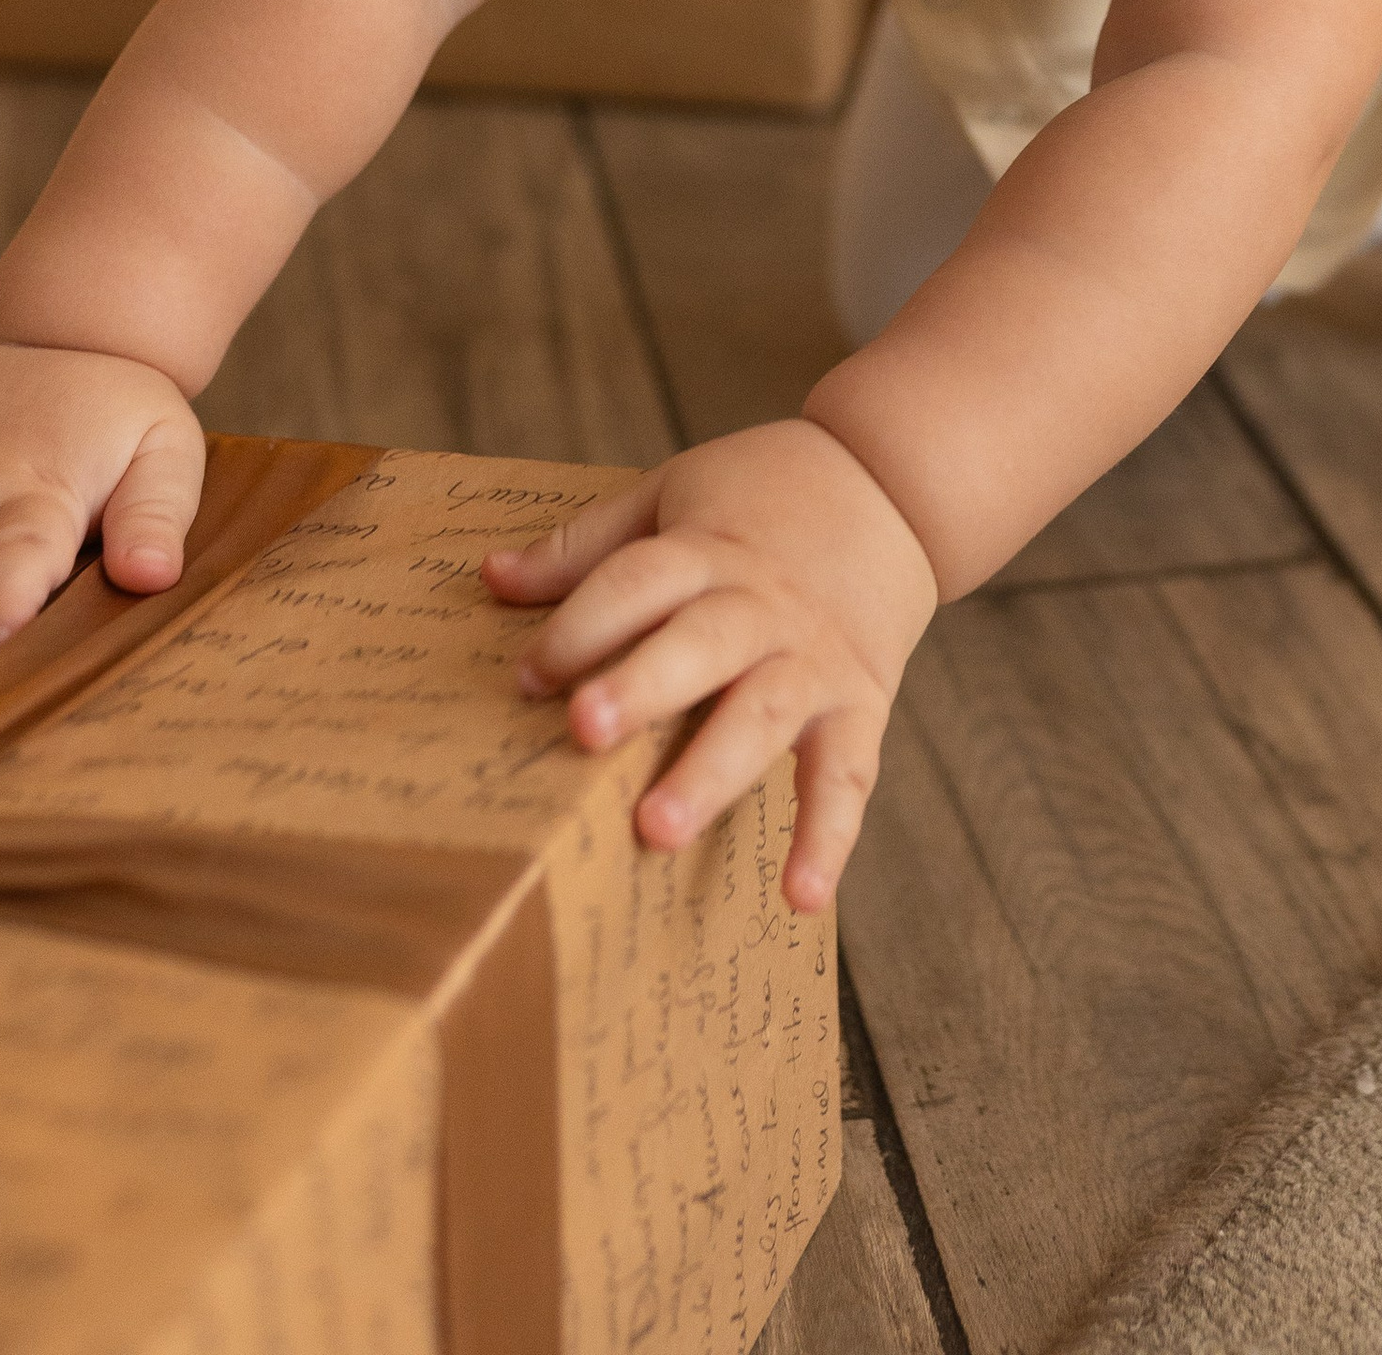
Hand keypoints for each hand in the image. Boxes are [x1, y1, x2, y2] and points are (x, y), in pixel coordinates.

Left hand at [483, 420, 937, 910]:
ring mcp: (814, 658)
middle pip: (701, 644)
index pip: (640, 579)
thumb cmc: (763, 496)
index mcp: (711, 548)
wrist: (891, 483)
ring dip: (712, 773)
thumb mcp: (673, 494)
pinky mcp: (860, 703)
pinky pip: (847, 775)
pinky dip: (830, 837)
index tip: (527, 674)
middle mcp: (763, 605)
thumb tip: (490, 578)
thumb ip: (587, 544)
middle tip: (584, 731)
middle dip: (643, 688)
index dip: (581, 624)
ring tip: (656, 830)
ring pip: (764, 715)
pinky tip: (801, 897)